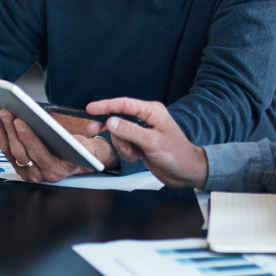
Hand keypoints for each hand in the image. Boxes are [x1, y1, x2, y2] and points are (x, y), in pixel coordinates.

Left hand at [0, 108, 116, 183]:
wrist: (80, 160)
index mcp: (55, 171)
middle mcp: (39, 175)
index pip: (38, 153)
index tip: (19, 121)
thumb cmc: (81, 150)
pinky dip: (2, 134)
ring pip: (10, 151)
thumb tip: (63, 134)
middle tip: (6, 112)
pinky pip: (7, 151)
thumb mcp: (85, 146)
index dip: (27, 137)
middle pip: (20, 152)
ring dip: (2, 130)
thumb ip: (78, 144)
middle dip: (11, 130)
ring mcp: (27, 173)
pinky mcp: (19, 167)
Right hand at [83, 97, 208, 188]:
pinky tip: (137, 157)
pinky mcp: (142, 142)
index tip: (90, 108)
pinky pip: (125, 143)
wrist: (186, 171)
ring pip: (120, 133)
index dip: (106, 105)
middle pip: (119, 117)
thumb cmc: (177, 154)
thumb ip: (130, 131)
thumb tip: (111, 121)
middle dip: (108, 127)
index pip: (125, 104)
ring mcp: (144, 131)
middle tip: (92, 131)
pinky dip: (126, 151)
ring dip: (122, 145)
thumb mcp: (152, 142)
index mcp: (152, 111)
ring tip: (133, 154)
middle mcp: (147, 118)